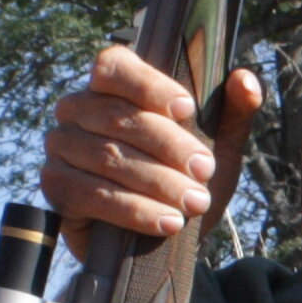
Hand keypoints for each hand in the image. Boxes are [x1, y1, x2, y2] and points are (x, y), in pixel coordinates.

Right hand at [40, 43, 263, 238]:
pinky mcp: (56, 187)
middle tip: (205, 170)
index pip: (114, 66)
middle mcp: (76, 109)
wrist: (161, 235)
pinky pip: (93, 195)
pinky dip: (135, 210)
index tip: (188, 110)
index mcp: (109, 86)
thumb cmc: (184, 177)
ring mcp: (60, 147)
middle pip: (118, 117)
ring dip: (157, 182)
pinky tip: (166, 222)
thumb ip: (232, 113)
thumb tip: (246, 80)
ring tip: (195, 202)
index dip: (148, 85)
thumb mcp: (218, 146)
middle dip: (168, 145)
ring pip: (108, 157)